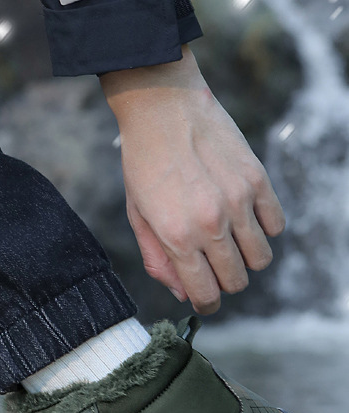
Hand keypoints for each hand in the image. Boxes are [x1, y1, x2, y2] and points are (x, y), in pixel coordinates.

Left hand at [99, 46, 284, 313]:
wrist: (162, 108)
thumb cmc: (142, 164)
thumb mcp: (137, 216)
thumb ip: (158, 258)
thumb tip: (182, 291)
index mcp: (177, 237)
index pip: (205, 293)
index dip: (206, 304)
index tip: (204, 301)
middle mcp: (212, 224)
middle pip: (236, 281)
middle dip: (224, 283)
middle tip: (211, 268)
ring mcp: (239, 201)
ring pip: (260, 258)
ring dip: (245, 259)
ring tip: (227, 243)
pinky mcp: (257, 179)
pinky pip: (275, 224)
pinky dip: (263, 230)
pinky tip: (243, 219)